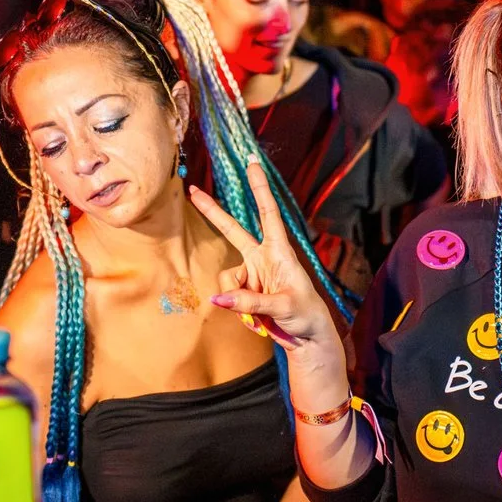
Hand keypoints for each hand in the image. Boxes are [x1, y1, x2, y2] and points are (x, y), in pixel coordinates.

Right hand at [193, 159, 338, 362]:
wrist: (307, 337)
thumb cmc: (305, 314)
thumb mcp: (283, 306)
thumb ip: (251, 302)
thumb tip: (218, 298)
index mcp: (280, 251)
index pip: (268, 213)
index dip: (259, 189)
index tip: (252, 164)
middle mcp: (263, 258)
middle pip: (233, 230)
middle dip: (213, 212)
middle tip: (193, 190)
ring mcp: (252, 274)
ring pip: (227, 278)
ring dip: (236, 298)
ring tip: (258, 316)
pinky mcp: (245, 291)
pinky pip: (228, 296)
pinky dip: (236, 309)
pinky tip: (254, 320)